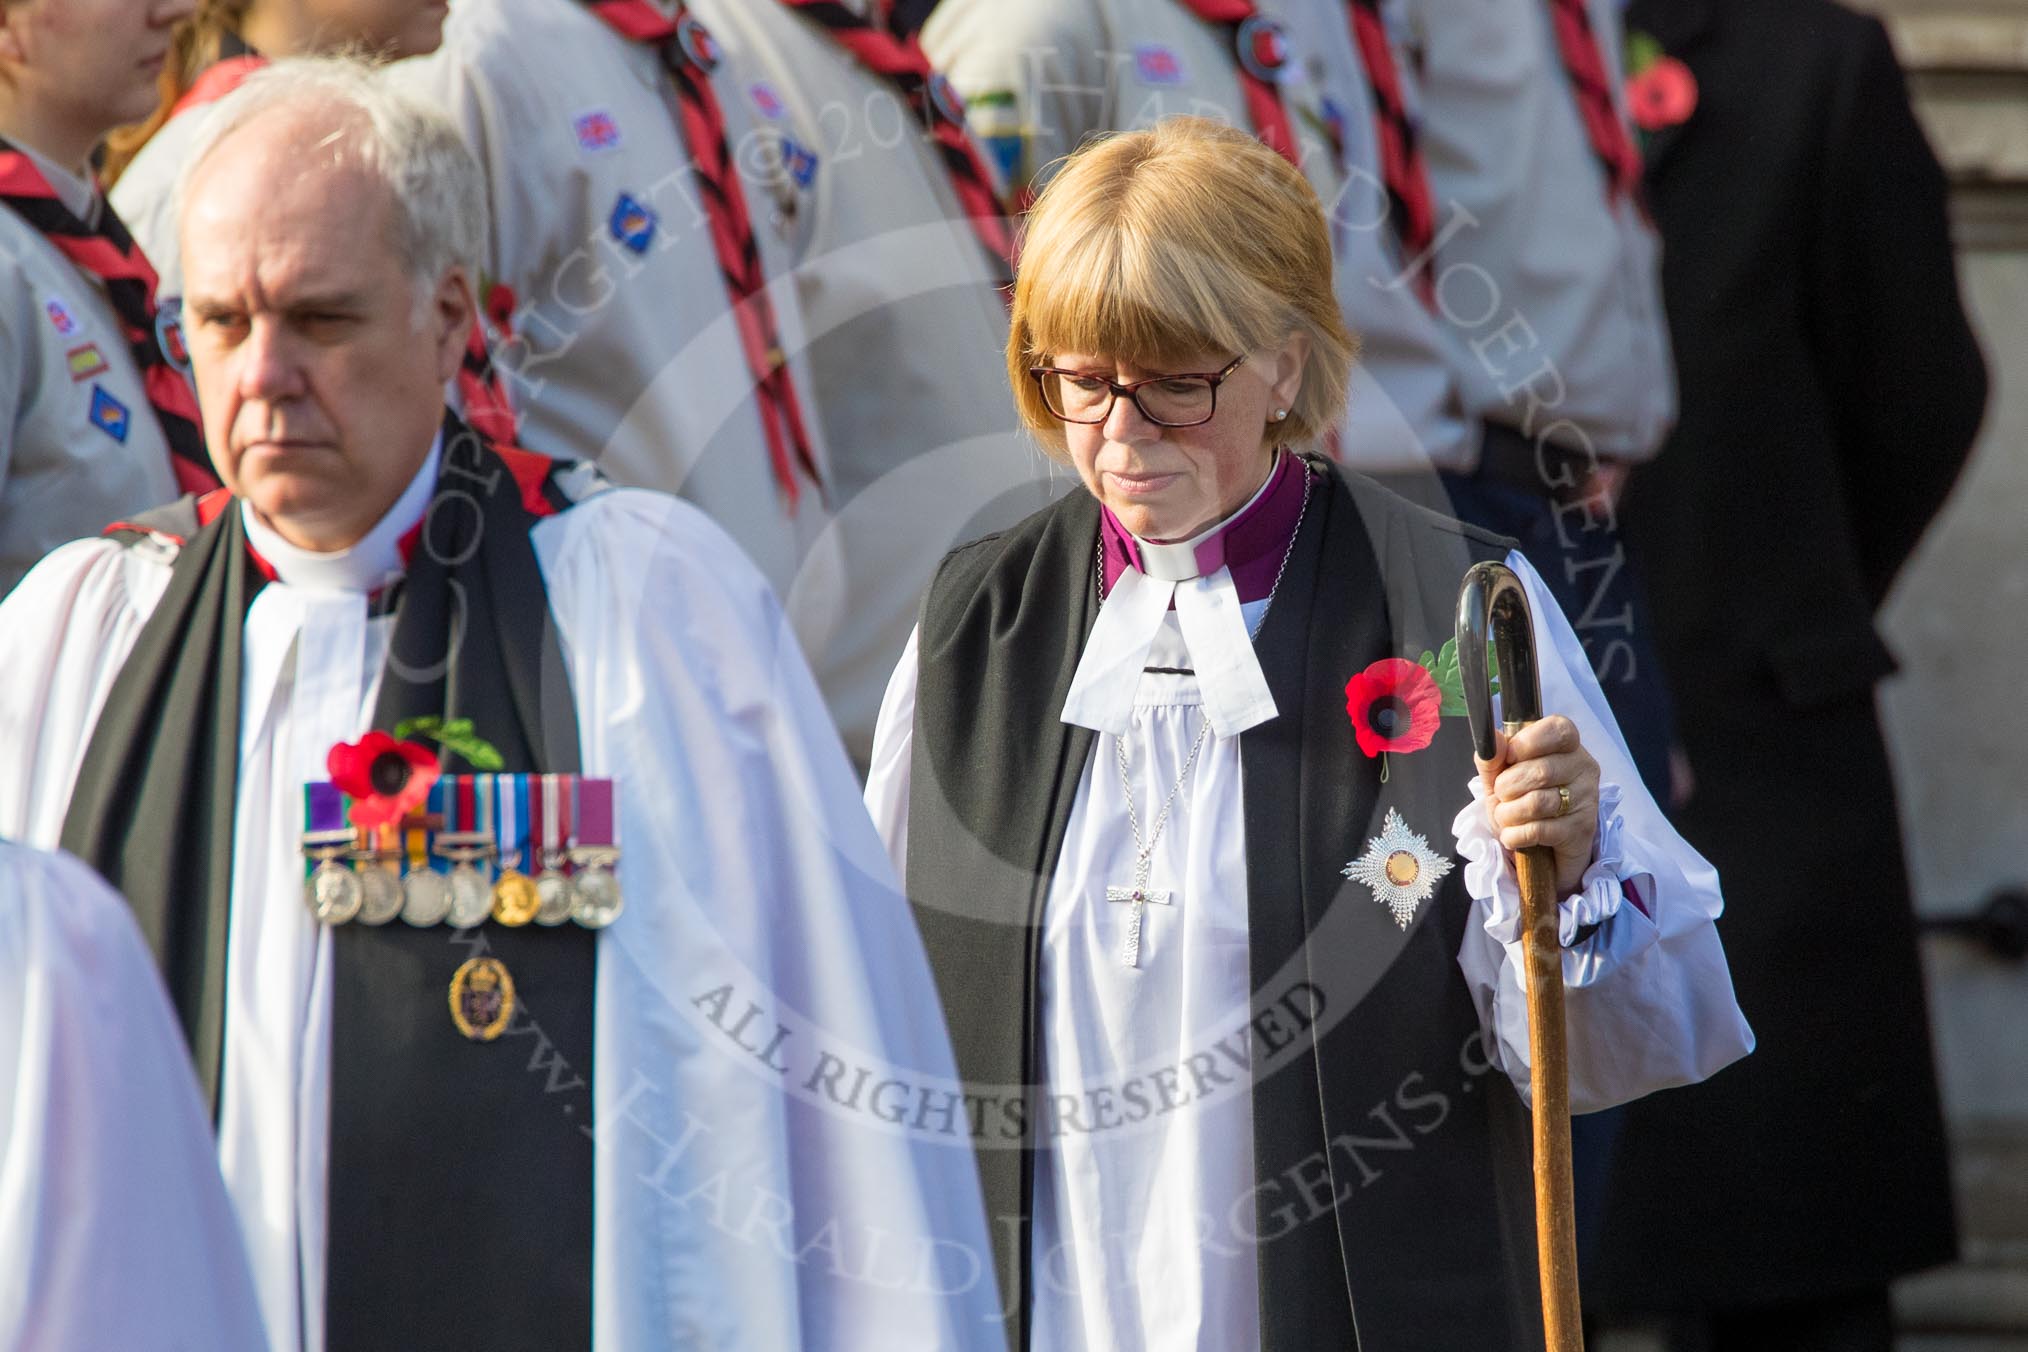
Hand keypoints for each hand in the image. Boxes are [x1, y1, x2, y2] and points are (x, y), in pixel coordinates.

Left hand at [1473, 715, 1600, 896]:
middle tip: (1503, 795)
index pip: (1559, 730)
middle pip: (1541, 771)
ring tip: (1507, 816)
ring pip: (1538, 802)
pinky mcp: (1582, 830)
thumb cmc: (1521, 802)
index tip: (1509, 757)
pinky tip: (1515, 835)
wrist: (1542, 849)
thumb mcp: (1500, 777)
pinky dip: (1515, 835)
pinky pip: (1539, 830)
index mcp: (1567, 746)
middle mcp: (1583, 768)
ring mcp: (1587, 799)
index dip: (1528, 742)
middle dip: (1507, 787)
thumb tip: (1492, 739)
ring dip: (1509, 814)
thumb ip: (1493, 757)